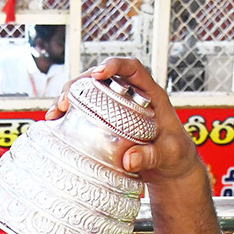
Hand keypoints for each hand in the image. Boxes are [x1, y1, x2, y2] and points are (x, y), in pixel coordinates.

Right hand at [46, 58, 206, 188]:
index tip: (98, 73)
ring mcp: (116, 109)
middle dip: (80, 83)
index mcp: (151, 94)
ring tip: (56, 112)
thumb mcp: (170, 155)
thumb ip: (153, 156)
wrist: (172, 168)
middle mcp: (130, 96)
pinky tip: (56, 123)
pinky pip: (85, 112)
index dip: (114, 65)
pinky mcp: (106, 123)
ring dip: (70, 98)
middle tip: (67, 99)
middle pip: (102, 78)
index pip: (132, 68)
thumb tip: (129, 159)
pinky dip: (70, 115)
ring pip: (89, 93)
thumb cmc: (177, 155)